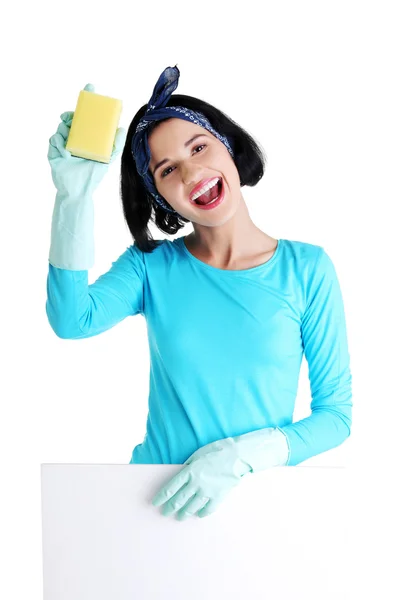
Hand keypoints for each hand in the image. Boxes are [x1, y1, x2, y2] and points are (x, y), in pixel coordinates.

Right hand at [47, 83, 125, 197]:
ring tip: (69, 138)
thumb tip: (121, 128)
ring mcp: (62, 145)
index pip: (85, 118)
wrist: (79, 192)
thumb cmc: (93, 176)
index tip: (90, 89)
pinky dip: (59, 144)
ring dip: (64, 129)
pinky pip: (53, 140)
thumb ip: (116, 145)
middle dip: (71, 115)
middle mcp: (74, 139)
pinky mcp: (53, 152)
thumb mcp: (107, 159)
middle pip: (71, 120)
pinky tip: (66, 154)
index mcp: (86, 138)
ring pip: (61, 128)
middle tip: (73, 117)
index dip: (86, 103)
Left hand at [151, 428, 288, 520]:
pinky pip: (208, 509)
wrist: (238, 456)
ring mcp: (208, 491)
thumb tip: (180, 475)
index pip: (170, 488)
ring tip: (180, 517)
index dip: (161, 497)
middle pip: (179, 500)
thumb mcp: (198, 454)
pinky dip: (202, 513)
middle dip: (170, 508)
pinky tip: (198, 514)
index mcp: (189, 471)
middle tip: (165, 513)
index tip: (155, 503)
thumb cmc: (217, 450)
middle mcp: (196, 483)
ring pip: (192, 507)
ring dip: (184, 513)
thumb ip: (188, 466)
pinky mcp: (219, 496)